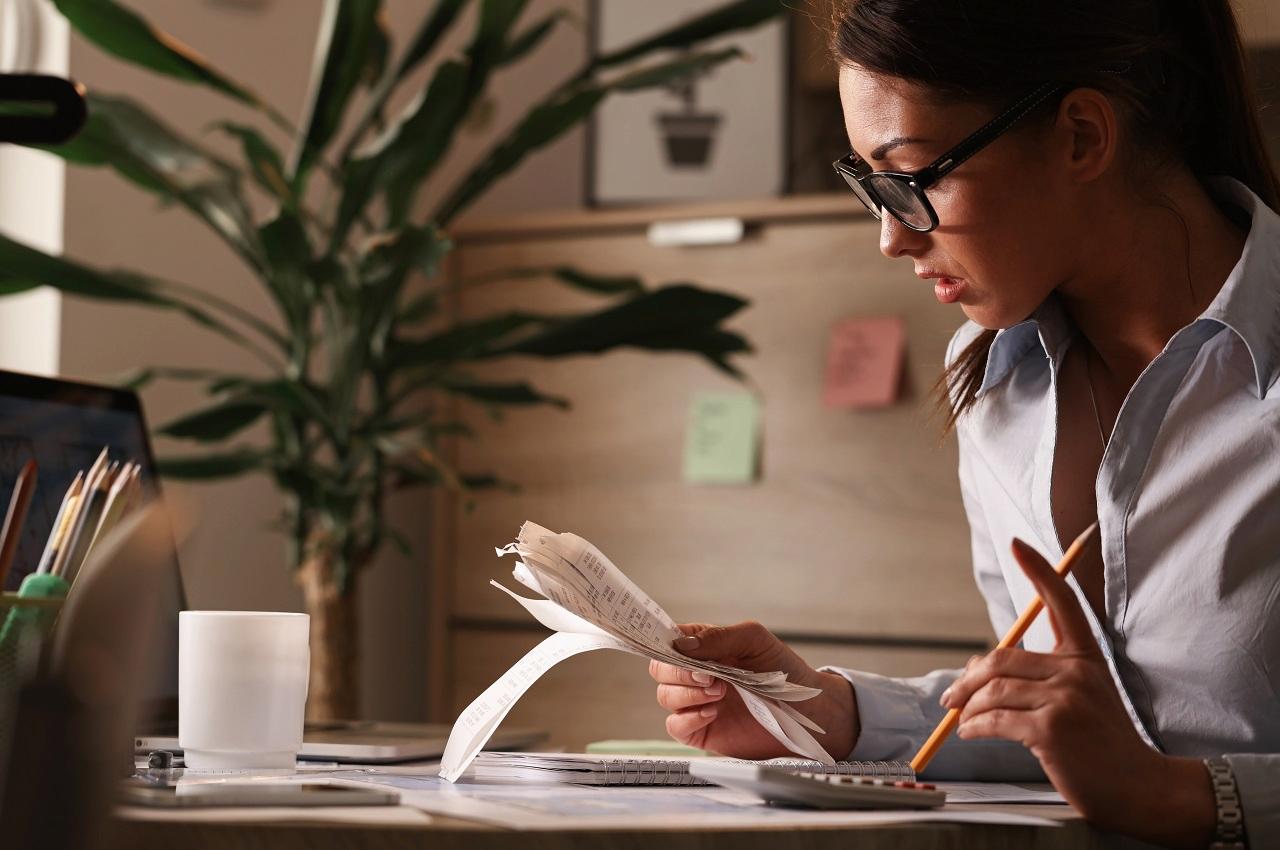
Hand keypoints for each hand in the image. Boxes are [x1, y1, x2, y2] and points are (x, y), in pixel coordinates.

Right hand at [648, 621, 857, 759]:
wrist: (807, 712)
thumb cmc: (784, 672)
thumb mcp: (755, 641)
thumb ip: (719, 638)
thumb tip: (682, 644)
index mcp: (706, 647)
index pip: (670, 641)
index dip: (665, 643)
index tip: (675, 649)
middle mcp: (697, 674)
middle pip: (661, 669)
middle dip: (678, 672)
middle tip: (709, 676)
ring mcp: (697, 702)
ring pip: (665, 696)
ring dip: (687, 693)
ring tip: (720, 693)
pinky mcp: (701, 730)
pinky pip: (675, 725)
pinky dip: (688, 718)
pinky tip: (713, 713)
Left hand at [941, 537, 1214, 848]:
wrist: (1138, 787)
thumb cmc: (1102, 743)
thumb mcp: (1079, 697)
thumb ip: (1037, 676)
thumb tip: (976, 668)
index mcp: (1086, 656)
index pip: (1063, 602)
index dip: (1040, 570)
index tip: (1019, 544)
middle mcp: (1077, 670)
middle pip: (1000, 657)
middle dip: (967, 680)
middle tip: (952, 698)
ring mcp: (1066, 698)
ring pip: (993, 690)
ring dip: (967, 708)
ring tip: (962, 720)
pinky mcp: (1051, 729)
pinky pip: (995, 719)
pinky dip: (975, 726)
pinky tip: (971, 733)